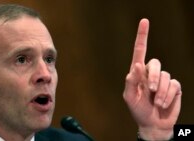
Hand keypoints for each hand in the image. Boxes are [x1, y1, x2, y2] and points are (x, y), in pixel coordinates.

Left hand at [123, 18, 181, 139]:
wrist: (152, 124)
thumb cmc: (138, 110)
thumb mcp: (129, 97)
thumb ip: (131, 81)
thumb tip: (137, 64)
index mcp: (138, 74)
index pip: (140, 51)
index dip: (142, 36)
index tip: (144, 21)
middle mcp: (150, 74)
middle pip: (155, 63)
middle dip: (153, 77)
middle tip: (151, 90)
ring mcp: (163, 80)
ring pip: (165, 76)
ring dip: (160, 92)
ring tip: (155, 103)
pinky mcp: (173, 87)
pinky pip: (173, 85)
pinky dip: (167, 97)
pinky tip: (163, 104)